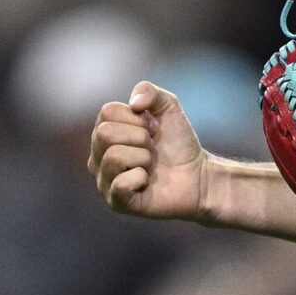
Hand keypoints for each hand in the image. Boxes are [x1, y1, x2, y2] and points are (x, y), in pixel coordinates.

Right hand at [88, 81, 211, 223]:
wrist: (198, 174)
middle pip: (105, 133)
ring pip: (114, 156)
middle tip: (152, 148)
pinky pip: (120, 184)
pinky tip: (147, 182)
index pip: (107, 112)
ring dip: (143, 158)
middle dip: (139, 137)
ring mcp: (104, 180)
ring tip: (151, 165)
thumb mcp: (169, 106)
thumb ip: (149, 92)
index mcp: (104, 131)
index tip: (152, 129)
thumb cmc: (178, 142)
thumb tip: (134, 103)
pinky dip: (141, 179)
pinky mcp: (116, 202)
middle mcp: (97, 155)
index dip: (137, 118)